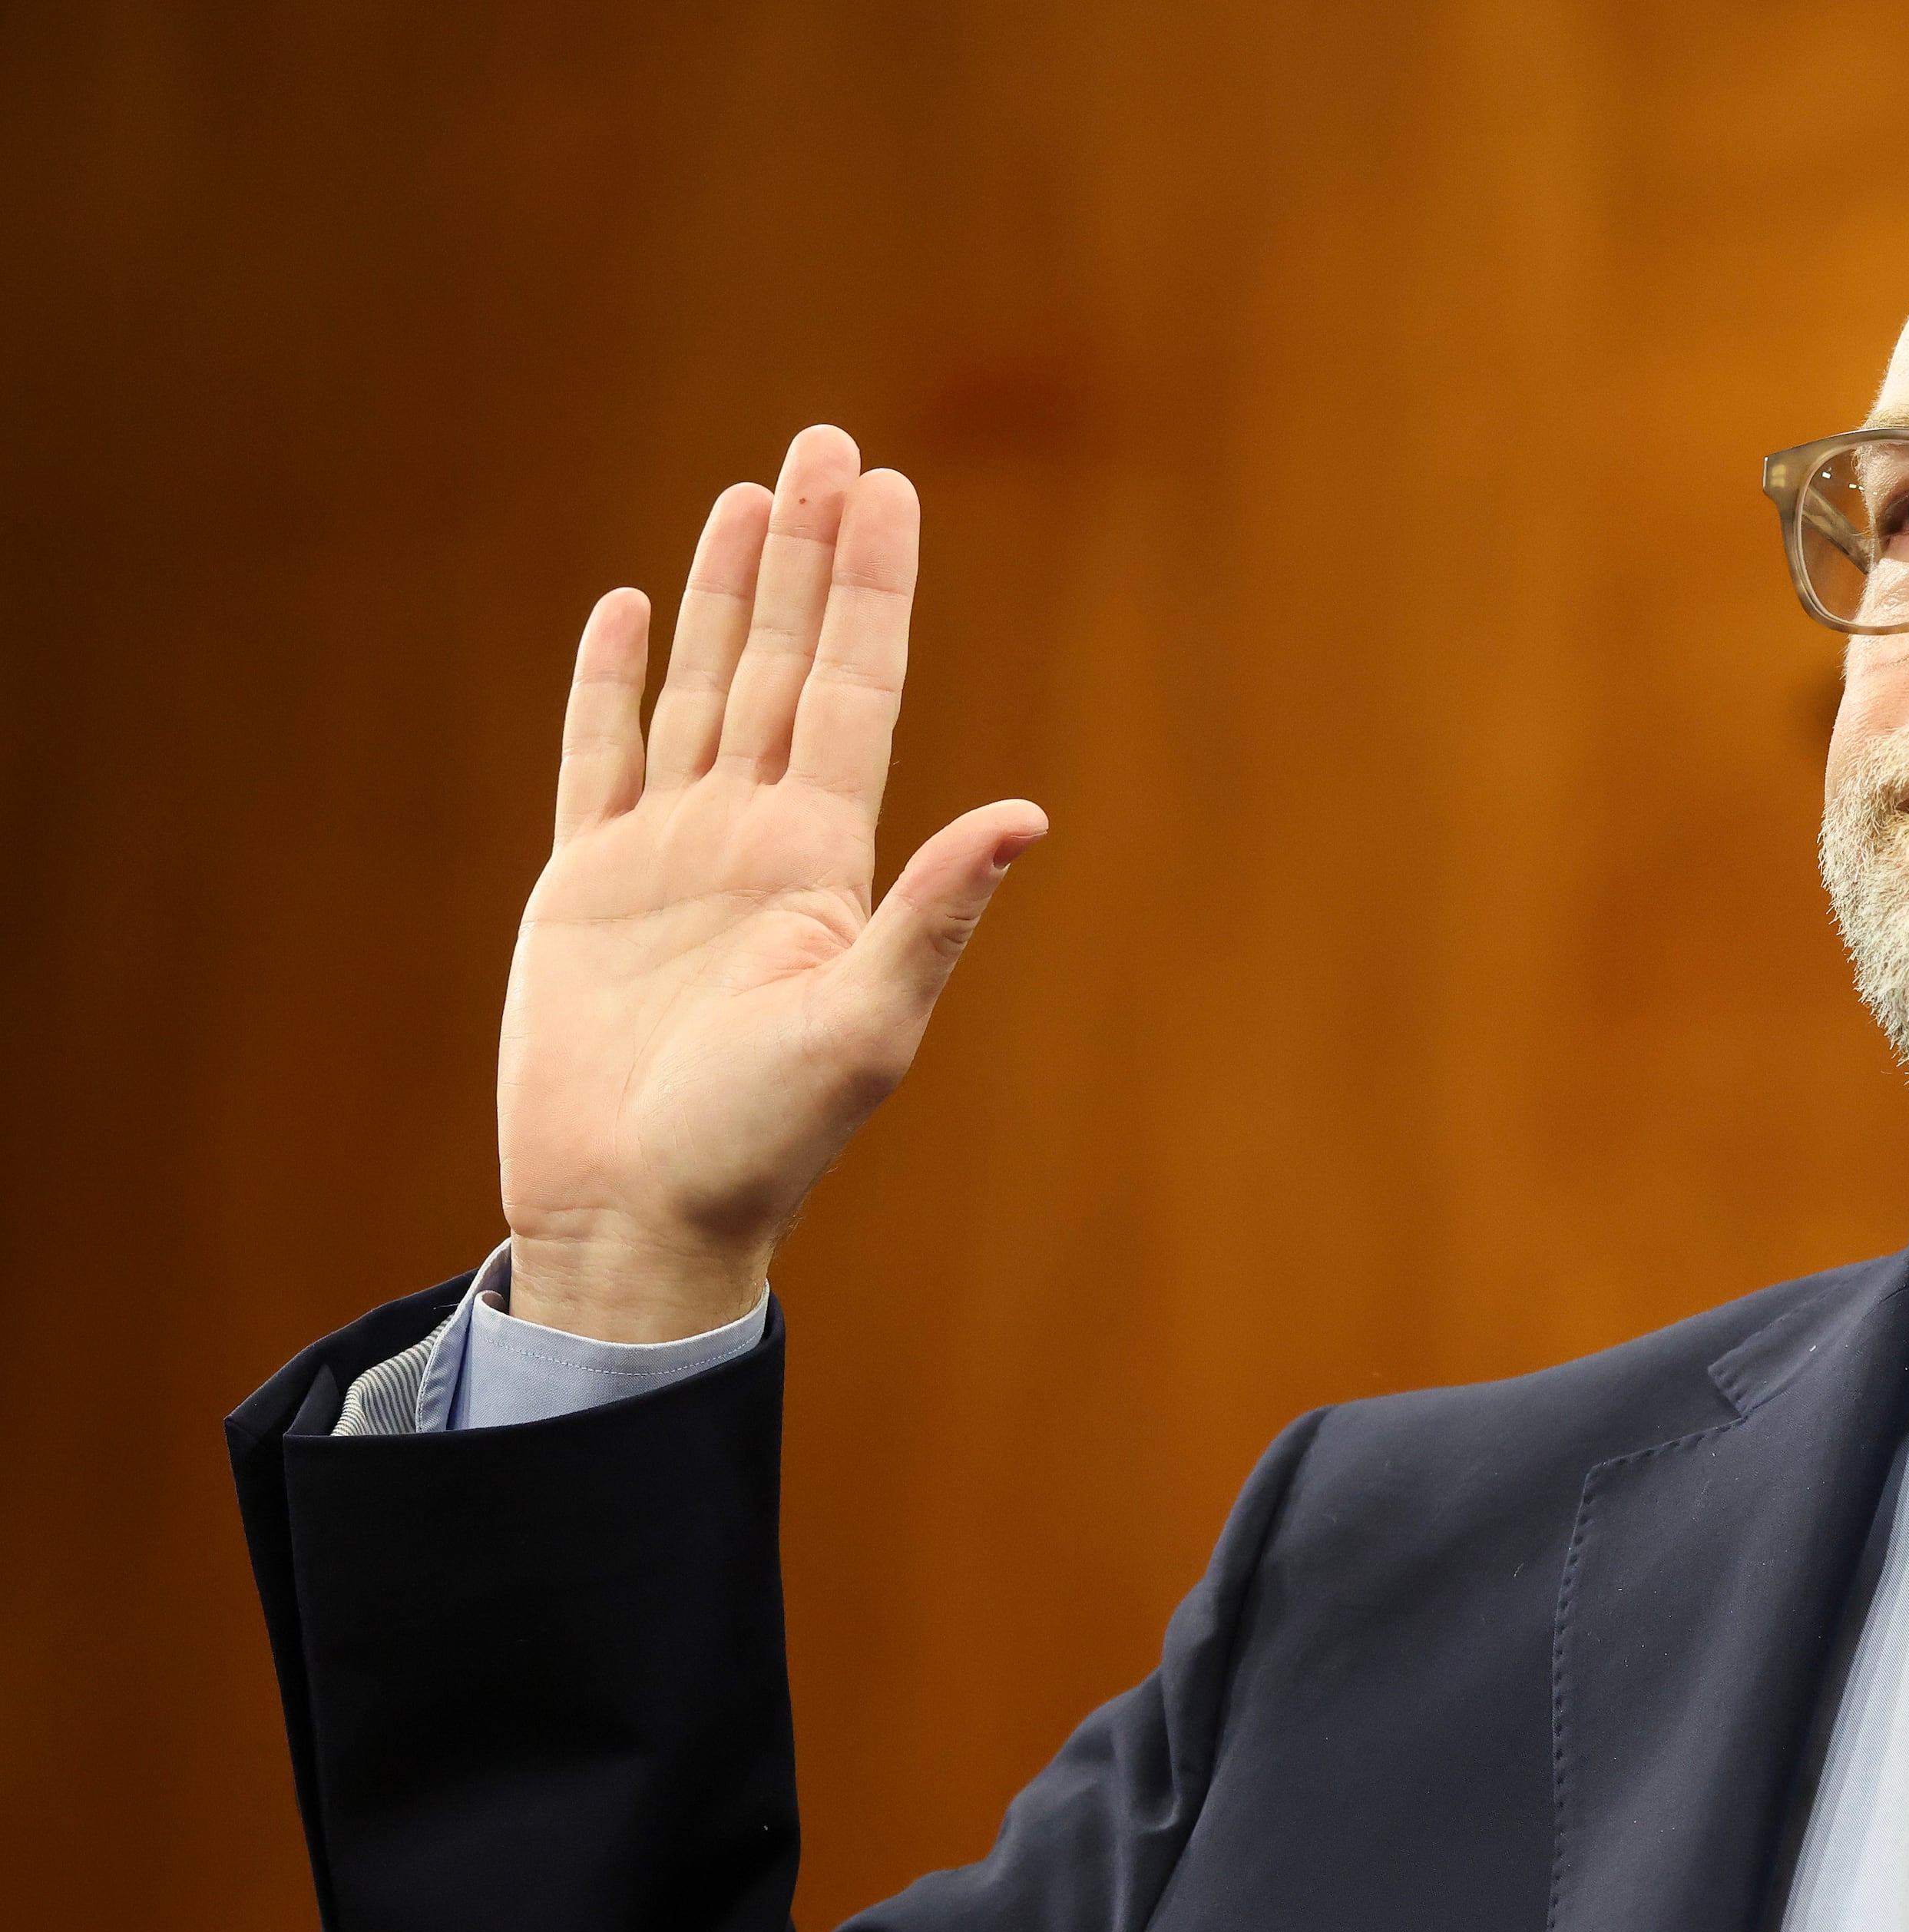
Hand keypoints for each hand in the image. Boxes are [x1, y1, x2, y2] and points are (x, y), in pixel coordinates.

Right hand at [496, 425, 1044, 1341]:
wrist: (643, 1215)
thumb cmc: (763, 1140)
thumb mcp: (866, 1023)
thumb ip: (936, 913)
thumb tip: (1027, 815)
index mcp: (824, 859)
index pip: (854, 689)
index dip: (869, 588)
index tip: (889, 488)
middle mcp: (755, 838)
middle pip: (784, 662)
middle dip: (806, 555)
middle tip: (827, 443)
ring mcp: (670, 855)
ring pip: (701, 689)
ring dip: (722, 594)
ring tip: (750, 494)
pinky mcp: (586, 887)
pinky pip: (598, 760)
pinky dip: (610, 683)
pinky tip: (627, 611)